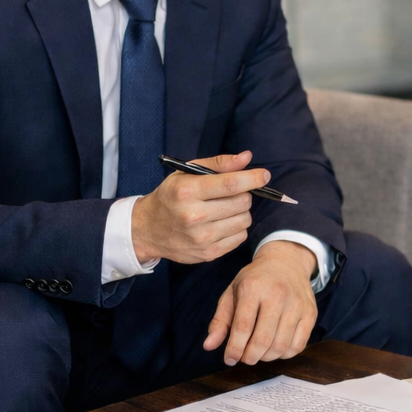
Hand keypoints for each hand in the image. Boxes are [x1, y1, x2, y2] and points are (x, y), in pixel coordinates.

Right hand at [131, 151, 269, 263]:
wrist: (148, 229)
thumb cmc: (171, 196)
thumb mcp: (187, 174)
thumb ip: (218, 164)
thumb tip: (247, 158)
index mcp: (187, 191)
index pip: (230, 184)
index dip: (252, 178)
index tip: (264, 175)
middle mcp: (193, 216)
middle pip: (242, 202)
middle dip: (243, 194)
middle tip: (230, 194)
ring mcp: (201, 238)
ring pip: (245, 220)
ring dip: (240, 212)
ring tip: (224, 209)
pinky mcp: (208, 254)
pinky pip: (240, 237)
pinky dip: (236, 228)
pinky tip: (221, 224)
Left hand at [204, 240, 318, 365]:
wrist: (286, 262)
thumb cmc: (255, 280)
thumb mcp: (232, 293)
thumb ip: (220, 321)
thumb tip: (208, 346)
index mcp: (253, 288)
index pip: (243, 327)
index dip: (234, 349)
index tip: (229, 359)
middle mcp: (277, 295)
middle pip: (263, 340)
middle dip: (250, 357)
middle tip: (245, 358)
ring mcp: (297, 304)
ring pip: (281, 346)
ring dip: (266, 357)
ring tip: (259, 352)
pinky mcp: (310, 313)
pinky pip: (298, 345)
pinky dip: (284, 354)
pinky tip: (275, 347)